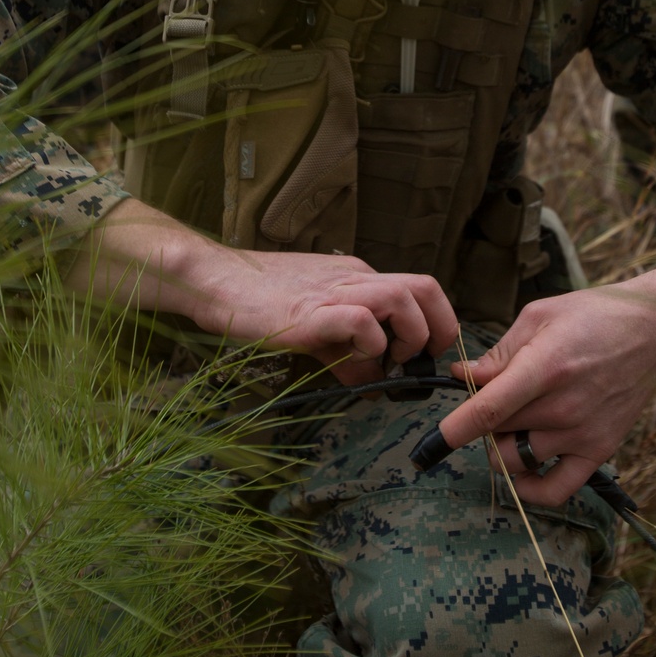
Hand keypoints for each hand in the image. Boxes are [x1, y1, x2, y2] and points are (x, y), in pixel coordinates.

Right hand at [66, 198, 458, 384]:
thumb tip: (372, 380)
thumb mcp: (314, 326)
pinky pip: (360, 321)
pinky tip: (353, 364)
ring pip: (403, 297)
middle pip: (425, 287)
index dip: (434, 324)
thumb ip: (345, 349)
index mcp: (357, 276)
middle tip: (421, 361)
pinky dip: (369, 345)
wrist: (215, 280)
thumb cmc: (260, 301)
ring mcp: (333, 291)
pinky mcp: (311, 312)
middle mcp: (354, 277)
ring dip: (410, 335)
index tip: (422, 357)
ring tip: (390, 363)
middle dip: (440, 328)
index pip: (418, 290)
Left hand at [432, 231, 655, 506]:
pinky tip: (520, 472)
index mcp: (545, 367)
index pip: (491, 409)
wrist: (653, 332)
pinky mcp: (598, 451)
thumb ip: (499, 352)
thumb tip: (462, 376)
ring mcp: (581, 433)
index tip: (434, 441)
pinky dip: (530, 490)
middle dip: (482, 419)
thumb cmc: (592, 315)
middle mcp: (562, 407)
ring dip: (503, 445)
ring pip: (517, 458)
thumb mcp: (539, 316)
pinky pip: (555, 490)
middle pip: (497, 432)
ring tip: (515, 420)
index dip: (457, 428)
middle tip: (494, 397)